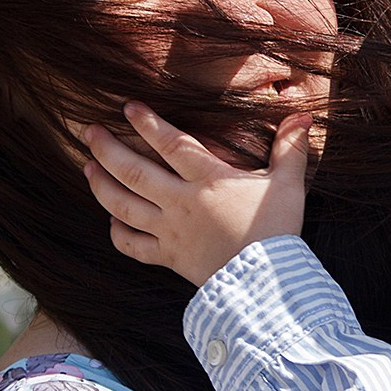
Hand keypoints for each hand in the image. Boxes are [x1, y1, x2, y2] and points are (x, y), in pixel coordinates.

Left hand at [83, 102, 310, 285]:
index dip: (147, 123)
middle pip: (132, 172)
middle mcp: (181, 203)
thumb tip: (303, 117)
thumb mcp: (287, 184)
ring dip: (101, 185)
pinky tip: (110, 221)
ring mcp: (170, 232)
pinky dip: (117, 234)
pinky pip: (133, 246)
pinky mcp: (169, 258)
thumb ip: (290, 149)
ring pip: (123, 206)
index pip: (171, 143)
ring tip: (87, 167)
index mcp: (208, 180)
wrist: (267, 283)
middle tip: (88, 132)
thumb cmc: (278, 229)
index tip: (127, 107)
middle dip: (106, 149)